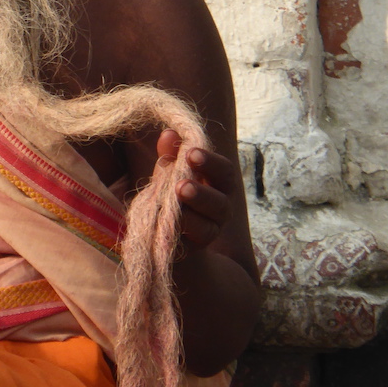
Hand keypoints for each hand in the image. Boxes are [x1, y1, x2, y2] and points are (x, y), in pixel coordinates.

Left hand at [157, 129, 234, 252]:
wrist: (169, 239)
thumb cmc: (172, 197)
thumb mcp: (169, 174)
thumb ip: (170, 156)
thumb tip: (168, 133)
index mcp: (218, 186)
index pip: (224, 172)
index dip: (210, 163)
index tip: (191, 153)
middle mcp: (219, 210)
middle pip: (220, 202)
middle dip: (202, 193)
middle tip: (182, 186)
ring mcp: (208, 234)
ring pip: (206, 228)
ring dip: (189, 218)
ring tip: (171, 210)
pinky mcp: (192, 253)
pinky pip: (187, 246)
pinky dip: (176, 236)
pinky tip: (163, 226)